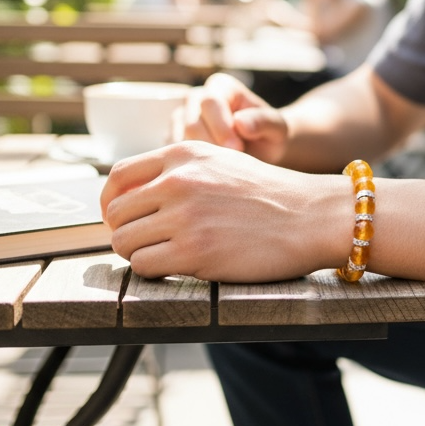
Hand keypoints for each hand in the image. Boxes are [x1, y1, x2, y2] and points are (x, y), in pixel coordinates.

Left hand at [101, 141, 348, 280]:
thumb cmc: (270, 194)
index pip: (119, 176)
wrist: (312, 216)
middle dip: (126, 230)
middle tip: (148, 242)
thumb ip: (178, 171)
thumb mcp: (221, 162)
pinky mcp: (195, 252)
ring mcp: (185, 217)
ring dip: (139, 253)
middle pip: (117, 212)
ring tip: (165, 255)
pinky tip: (177, 266)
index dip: (112, 202)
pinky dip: (153, 271)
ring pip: (124, 242)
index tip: (120, 217)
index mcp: (183, 154)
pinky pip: (144, 266)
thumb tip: (133, 195)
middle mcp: (179, 181)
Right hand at [183, 72, 288, 163]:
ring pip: (178, 139)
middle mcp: (196, 97)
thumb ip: (263, 121)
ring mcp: (181, 117)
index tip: (238, 149)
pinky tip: (209, 173)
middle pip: (191, 123)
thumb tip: (239, 123)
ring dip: (200, 158)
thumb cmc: (269, 135)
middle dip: (211, 146)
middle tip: (231, 163)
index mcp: (221, 86)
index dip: (221, 127)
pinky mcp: (174, 138)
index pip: (210, 102)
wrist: (260, 149)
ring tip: (222, 168)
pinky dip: (189, 165)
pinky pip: (173, 153)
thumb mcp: (276, 127)